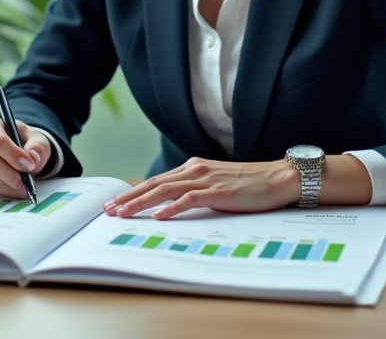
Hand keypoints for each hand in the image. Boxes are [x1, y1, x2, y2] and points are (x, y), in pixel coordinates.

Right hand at [0, 116, 51, 197]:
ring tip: (21, 188)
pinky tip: (10, 189)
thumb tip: (33, 156)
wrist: (14, 151)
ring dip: (5, 186)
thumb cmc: (23, 142)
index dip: (14, 155)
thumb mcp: (36, 139)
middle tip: (26, 183)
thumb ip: (38, 146)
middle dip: (10, 175)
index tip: (29, 166)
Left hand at [103, 157, 301, 219]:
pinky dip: (171, 207)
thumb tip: (171, 207)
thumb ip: (195, 191)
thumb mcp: (216, 185)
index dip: (132, 192)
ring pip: (165, 190)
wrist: (279, 177)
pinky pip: (189, 199)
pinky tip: (158, 216)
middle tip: (106, 210)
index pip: (156, 180)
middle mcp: (195, 170)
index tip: (113, 203)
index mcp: (193, 168)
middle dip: (128, 197)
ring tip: (122, 213)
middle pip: (153, 184)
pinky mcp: (219, 191)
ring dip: (141, 202)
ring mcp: (206, 179)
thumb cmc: (249, 184)